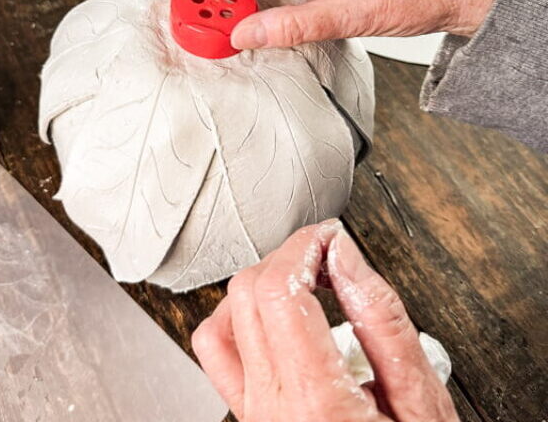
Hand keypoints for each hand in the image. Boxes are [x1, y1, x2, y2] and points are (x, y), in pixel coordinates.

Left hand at [192, 220, 459, 421]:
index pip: (280, 289)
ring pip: (224, 317)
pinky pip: (218, 353)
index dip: (303, 246)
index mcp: (317, 401)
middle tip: (327, 254)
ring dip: (264, 283)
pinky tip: (274, 317)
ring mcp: (253, 414)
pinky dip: (239, 318)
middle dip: (288, 257)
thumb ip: (381, 320)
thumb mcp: (422, 402)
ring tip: (306, 282)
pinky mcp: (250, 416)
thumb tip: (344, 254)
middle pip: (247, 293)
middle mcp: (272, 408)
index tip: (329, 236)